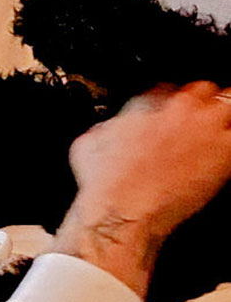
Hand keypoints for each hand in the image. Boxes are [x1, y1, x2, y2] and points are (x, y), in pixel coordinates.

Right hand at [54, 82, 230, 296]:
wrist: (119, 212)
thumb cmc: (102, 184)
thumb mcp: (87, 143)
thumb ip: (106, 127)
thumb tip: (107, 129)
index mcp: (147, 101)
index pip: (166, 89)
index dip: (167, 106)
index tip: (165, 121)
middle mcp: (178, 107)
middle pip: (202, 90)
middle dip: (198, 106)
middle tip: (193, 127)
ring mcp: (205, 126)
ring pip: (229, 100)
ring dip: (223, 115)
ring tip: (217, 131)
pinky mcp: (224, 150)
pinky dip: (229, 141)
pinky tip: (223, 154)